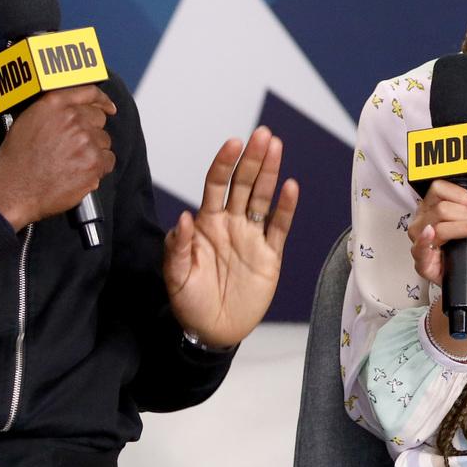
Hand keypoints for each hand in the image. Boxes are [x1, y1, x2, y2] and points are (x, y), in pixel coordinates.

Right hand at [0, 85, 117, 229]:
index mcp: (55, 104)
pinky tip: (79, 173)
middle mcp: (73, 118)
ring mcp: (85, 140)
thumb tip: (71, 111)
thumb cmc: (16, 160)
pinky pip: (108, 161)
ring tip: (72, 163)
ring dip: (93, 151)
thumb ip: (53, 110)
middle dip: (91, 131)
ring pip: (104, 141)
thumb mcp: (27, 120)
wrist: (15, 189)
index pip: (89, 93)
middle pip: (99, 119)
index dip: (101, 101)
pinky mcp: (94, 163)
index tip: (108, 107)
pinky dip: (98, 168)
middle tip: (75, 147)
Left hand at [165, 127, 297, 347]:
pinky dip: (285, 208)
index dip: (224, 164)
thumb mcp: (176, 277)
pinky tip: (290, 187)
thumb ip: (179, 247)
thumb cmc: (189, 302)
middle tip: (263, 135)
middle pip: (243, 185)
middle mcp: (230, 225)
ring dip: (270, 174)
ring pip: (262, 199)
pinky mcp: (269, 256)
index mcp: (206, 225)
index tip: (233, 143)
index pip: (216, 186)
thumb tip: (184, 216)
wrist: (212, 331)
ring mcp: (251, 238)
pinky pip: (279, 228)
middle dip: (252, 159)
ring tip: (276, 148)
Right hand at [407, 180, 466, 324]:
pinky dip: (425, 240)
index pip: (438, 189)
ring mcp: (421, 243)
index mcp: (436, 209)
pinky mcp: (423, 263)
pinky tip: (431, 234)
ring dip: (464, 227)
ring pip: (437, 225)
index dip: (461, 195)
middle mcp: (424, 223)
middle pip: (440, 207)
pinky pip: (420, 248)